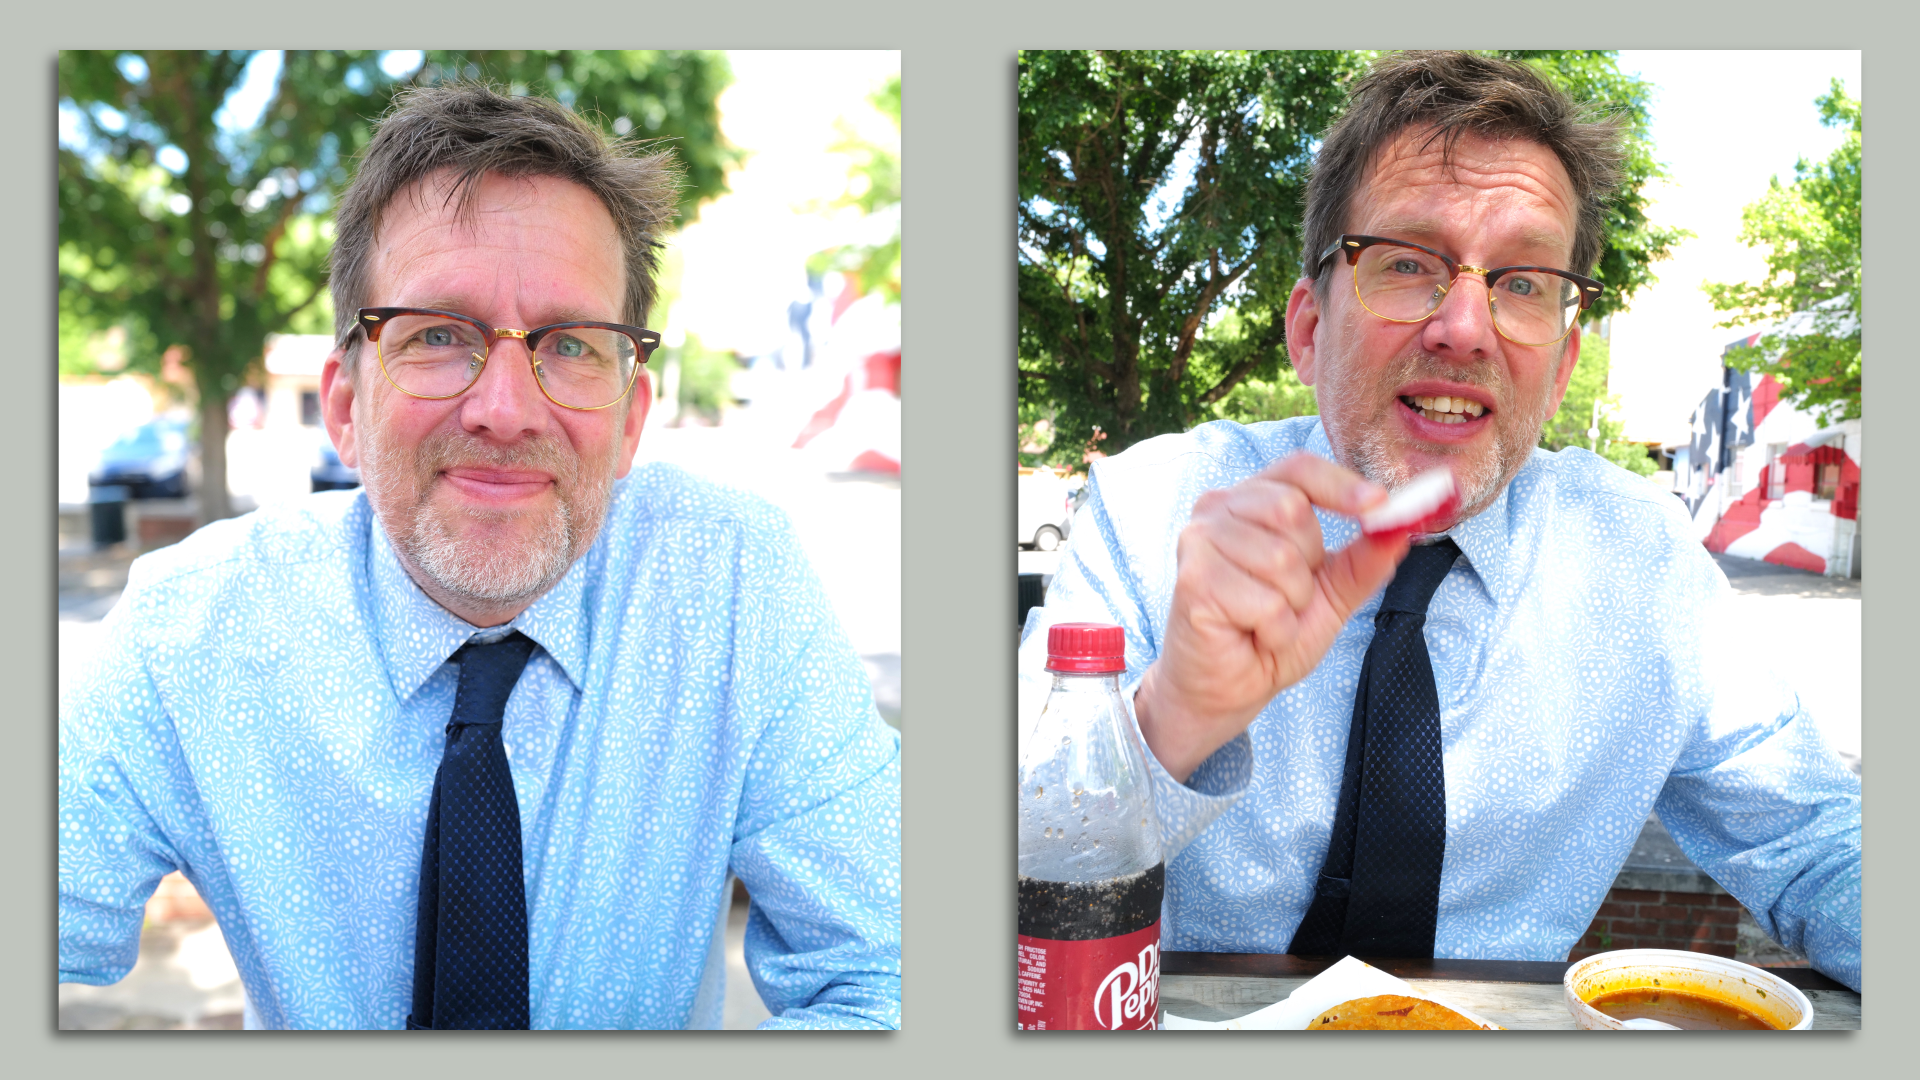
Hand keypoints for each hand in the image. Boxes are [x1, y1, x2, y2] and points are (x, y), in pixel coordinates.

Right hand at [1135, 452, 1408, 781]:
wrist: (1225, 689)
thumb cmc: (1268, 633)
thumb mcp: (1331, 593)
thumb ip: (1363, 559)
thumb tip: (1402, 525)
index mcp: (1250, 500)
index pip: (1298, 468)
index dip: (1340, 484)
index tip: (1379, 506)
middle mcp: (1217, 509)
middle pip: (1293, 510)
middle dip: (1308, 564)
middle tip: (1288, 597)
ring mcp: (1200, 541)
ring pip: (1282, 559)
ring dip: (1291, 606)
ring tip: (1267, 621)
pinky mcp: (1193, 580)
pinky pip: (1266, 602)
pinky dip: (1275, 630)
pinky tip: (1253, 636)